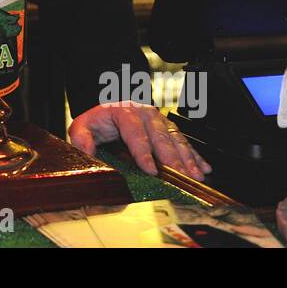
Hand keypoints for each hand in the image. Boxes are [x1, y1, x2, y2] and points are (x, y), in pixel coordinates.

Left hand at [69, 102, 210, 178]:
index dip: (143, 152)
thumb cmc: (97, 122)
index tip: (150, 169)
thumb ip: (82, 138)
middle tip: (181, 176)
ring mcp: (158, 119)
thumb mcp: (83, 127)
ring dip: (188, 158)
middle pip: (160, 136)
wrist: (107, 111)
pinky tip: (204, 168)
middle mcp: (144, 113)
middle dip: (172, 158)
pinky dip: (195, 155)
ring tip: (196, 175)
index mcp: (123, 111)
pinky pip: (183, 141)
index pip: (134, 132)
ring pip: (176, 138)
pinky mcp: (167, 128)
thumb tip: (87, 150)